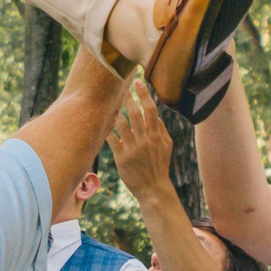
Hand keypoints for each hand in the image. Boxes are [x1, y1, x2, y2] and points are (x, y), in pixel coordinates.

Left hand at [106, 83, 173, 199]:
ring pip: (122, 124)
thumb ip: (161, 129)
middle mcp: (145, 139)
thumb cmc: (160, 165)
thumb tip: (154, 114)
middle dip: (128, 98)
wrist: (153, 188)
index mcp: (156, 135)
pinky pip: (112, 139)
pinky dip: (107, 129)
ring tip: (110, 102)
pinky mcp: (121, 158)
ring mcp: (133, 148)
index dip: (144, 94)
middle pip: (135, 113)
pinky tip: (103, 121)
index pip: (151, 109)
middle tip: (121, 87)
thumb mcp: (167, 146)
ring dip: (116, 111)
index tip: (138, 82)